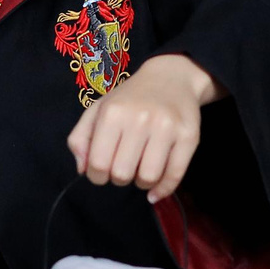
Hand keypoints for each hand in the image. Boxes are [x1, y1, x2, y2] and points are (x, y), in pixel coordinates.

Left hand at [66, 52, 222, 203]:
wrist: (172, 77)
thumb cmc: (130, 98)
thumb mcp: (98, 109)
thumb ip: (80, 138)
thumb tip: (82, 170)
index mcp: (113, 113)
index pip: (97, 164)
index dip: (96, 176)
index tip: (102, 171)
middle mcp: (140, 119)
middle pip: (122, 174)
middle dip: (119, 178)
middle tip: (124, 166)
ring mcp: (167, 127)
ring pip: (148, 177)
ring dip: (141, 182)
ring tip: (140, 170)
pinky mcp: (189, 136)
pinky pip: (175, 175)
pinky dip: (163, 189)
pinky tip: (155, 190)